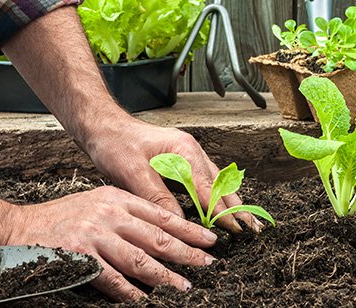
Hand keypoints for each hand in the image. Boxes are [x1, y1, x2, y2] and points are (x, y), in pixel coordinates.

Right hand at [7, 185, 216, 300]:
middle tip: (208, 264)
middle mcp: (109, 214)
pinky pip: (112, 279)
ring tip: (184, 287)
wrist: (18, 228)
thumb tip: (160, 234)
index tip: (209, 240)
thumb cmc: (60, 218)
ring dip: (165, 276)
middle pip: (157, 236)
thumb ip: (126, 215)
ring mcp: (95, 235)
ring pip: (140, 259)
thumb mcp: (97, 203)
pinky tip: (144, 299)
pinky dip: (130, 291)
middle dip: (186, 252)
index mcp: (117, 198)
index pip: (161, 214)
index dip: (188, 228)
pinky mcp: (80, 257)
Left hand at [85, 115, 263, 232]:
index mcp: (184, 150)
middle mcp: (191, 151)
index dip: (222, 211)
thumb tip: (178, 222)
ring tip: (244, 222)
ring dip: (229, 202)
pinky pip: (204, 181)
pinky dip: (215, 196)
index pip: (208, 187)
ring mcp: (187, 155)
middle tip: (252, 229)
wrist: (103, 127)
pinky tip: (220, 208)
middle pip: (220, 183)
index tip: (235, 229)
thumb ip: (157, 197)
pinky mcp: (180, 161)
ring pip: (216, 182)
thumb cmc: (115, 144)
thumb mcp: (132, 173)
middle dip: (236, 206)